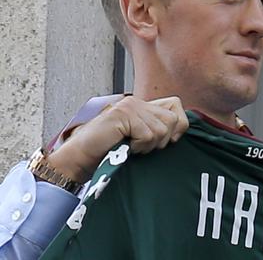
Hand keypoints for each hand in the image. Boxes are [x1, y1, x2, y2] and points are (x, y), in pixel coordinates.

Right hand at [48, 96, 188, 182]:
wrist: (81, 158)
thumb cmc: (110, 152)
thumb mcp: (140, 139)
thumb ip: (158, 129)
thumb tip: (181, 130)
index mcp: (143, 106)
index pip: (176, 104)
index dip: (179, 124)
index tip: (169, 140)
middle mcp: (137, 102)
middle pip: (172, 119)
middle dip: (162, 140)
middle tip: (142, 146)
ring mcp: (129, 107)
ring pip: (161, 129)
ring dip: (148, 145)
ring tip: (132, 147)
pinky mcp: (122, 115)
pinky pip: (147, 135)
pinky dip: (139, 147)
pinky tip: (126, 147)